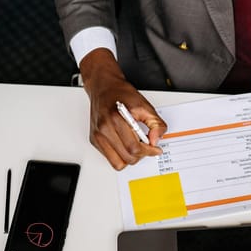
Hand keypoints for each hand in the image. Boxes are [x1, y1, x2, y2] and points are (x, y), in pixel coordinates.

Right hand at [80, 48, 167, 169]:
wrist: (104, 87)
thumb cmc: (121, 94)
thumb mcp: (144, 105)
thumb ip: (155, 123)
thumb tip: (156, 140)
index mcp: (116, 119)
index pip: (134, 147)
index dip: (149, 151)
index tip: (155, 149)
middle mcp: (104, 129)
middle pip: (127, 157)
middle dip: (141, 155)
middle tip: (147, 147)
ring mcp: (97, 136)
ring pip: (118, 163)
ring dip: (130, 158)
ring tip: (135, 146)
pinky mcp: (94, 140)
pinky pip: (110, 158)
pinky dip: (121, 155)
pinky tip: (125, 144)